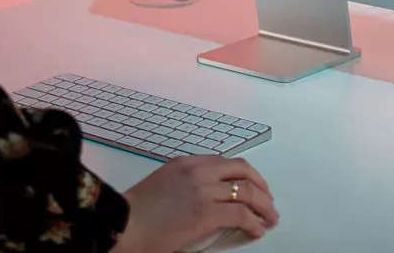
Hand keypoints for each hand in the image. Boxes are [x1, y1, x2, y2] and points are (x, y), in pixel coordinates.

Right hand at [114, 155, 278, 252]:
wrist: (123, 224)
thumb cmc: (137, 211)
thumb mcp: (165, 182)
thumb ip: (188, 181)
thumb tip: (210, 194)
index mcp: (189, 162)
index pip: (227, 162)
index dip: (247, 174)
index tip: (255, 186)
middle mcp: (199, 171)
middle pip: (242, 171)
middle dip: (261, 186)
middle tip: (268, 201)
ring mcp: (203, 190)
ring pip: (246, 191)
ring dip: (263, 205)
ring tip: (270, 218)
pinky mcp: (206, 213)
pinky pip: (241, 214)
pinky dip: (254, 223)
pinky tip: (257, 230)